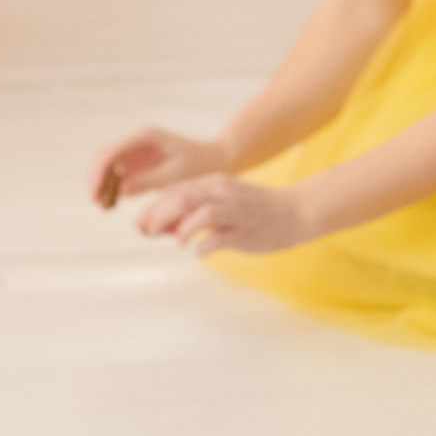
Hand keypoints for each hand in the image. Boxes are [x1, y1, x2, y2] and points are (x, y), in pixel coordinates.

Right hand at [90, 126, 231, 206]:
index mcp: (144, 136)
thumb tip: (121, 190)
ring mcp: (135, 150)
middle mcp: (136, 140)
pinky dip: (111, 187)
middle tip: (94, 202)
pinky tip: (110, 203)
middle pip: (104, 156)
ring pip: (107, 164)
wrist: (213, 159)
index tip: (94, 193)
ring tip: (101, 205)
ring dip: (101, 183)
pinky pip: (117, 172)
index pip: (111, 151)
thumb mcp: (175, 175)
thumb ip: (148, 181)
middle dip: (95, 178)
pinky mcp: (137, 161)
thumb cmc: (198, 165)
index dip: (98, 172)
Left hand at [134, 174, 315, 254]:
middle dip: (159, 215)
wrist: (296, 210)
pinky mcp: (245, 232)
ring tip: (177, 240)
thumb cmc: (254, 210)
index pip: (176, 190)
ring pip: (200, 213)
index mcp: (214, 183)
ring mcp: (235, 211)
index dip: (154, 206)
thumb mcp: (221, 203)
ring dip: (181, 228)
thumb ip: (193, 212)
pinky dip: (203, 246)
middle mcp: (222, 193)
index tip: (140, 222)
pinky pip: (218, 239)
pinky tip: (199, 252)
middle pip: (182, 198)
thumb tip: (160, 228)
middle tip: (147, 230)